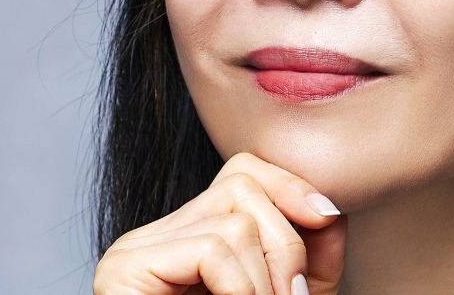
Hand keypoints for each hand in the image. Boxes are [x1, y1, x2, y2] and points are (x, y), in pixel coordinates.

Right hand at [94, 152, 345, 294]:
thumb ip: (312, 254)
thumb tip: (328, 209)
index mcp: (193, 234)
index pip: (242, 171)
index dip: (289, 184)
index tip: (327, 218)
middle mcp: (159, 234)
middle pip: (241, 185)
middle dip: (286, 243)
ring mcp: (137, 248)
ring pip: (234, 219)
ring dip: (267, 278)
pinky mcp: (125, 267)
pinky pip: (212, 248)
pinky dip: (242, 288)